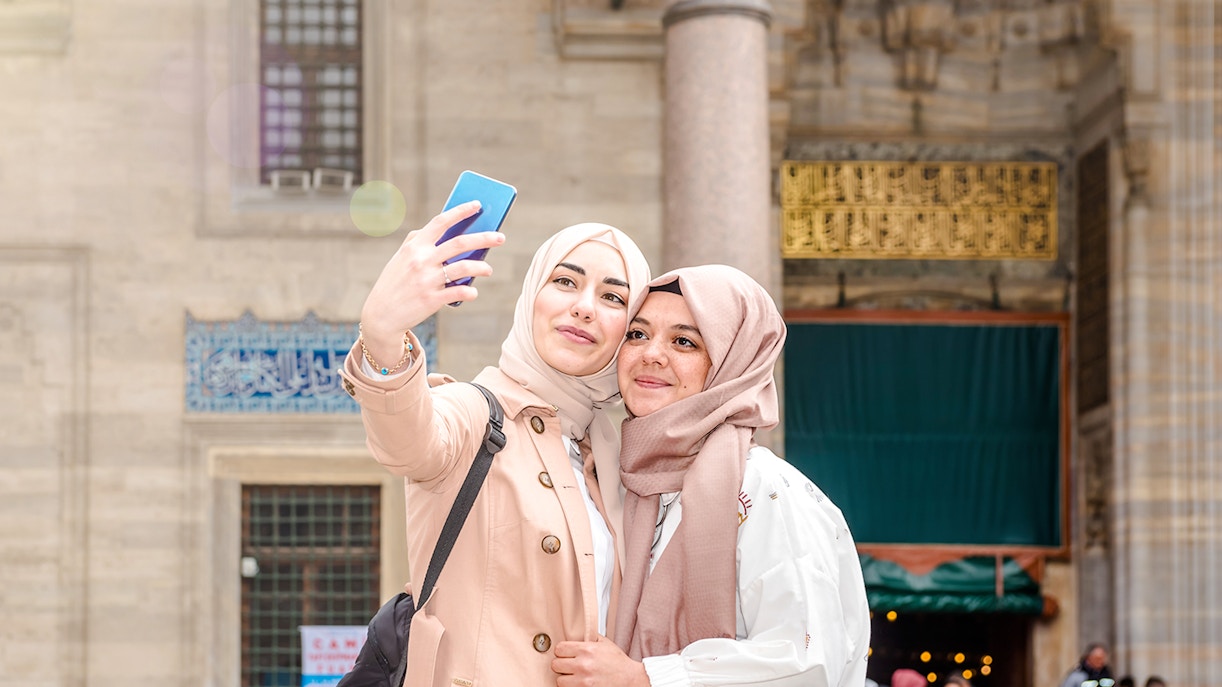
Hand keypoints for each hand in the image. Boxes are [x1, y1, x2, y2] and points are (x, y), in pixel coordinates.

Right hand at [359, 201, 505, 363]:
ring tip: (488, 269)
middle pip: (460, 243)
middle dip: (484, 238)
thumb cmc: (395, 282)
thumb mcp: (401, 258)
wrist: (381, 314)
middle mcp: (421, 260)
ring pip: (464, 267)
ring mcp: (427, 280)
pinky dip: (470, 291)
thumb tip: (445, 230)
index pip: (440, 222)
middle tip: (501, 237)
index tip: (478, 205)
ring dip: (482, 267)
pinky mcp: (432, 299)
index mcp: (414, 246)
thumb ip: (418, 242)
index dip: (461, 211)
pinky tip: (473, 291)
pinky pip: (459, 292)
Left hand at [552, 636, 649, 686]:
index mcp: (587, 650)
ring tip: (573, 676)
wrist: (630, 679)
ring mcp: (583, 681)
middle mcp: (583, 665)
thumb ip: (589, 637)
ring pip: (559, 680)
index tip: (565, 654)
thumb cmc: (618, 662)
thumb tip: (576, 632)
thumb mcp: (605, 643)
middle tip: (568, 665)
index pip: (559, 648)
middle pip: (555, 665)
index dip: (561, 651)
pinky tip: (578, 683)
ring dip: (565, 678)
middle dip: (561, 665)